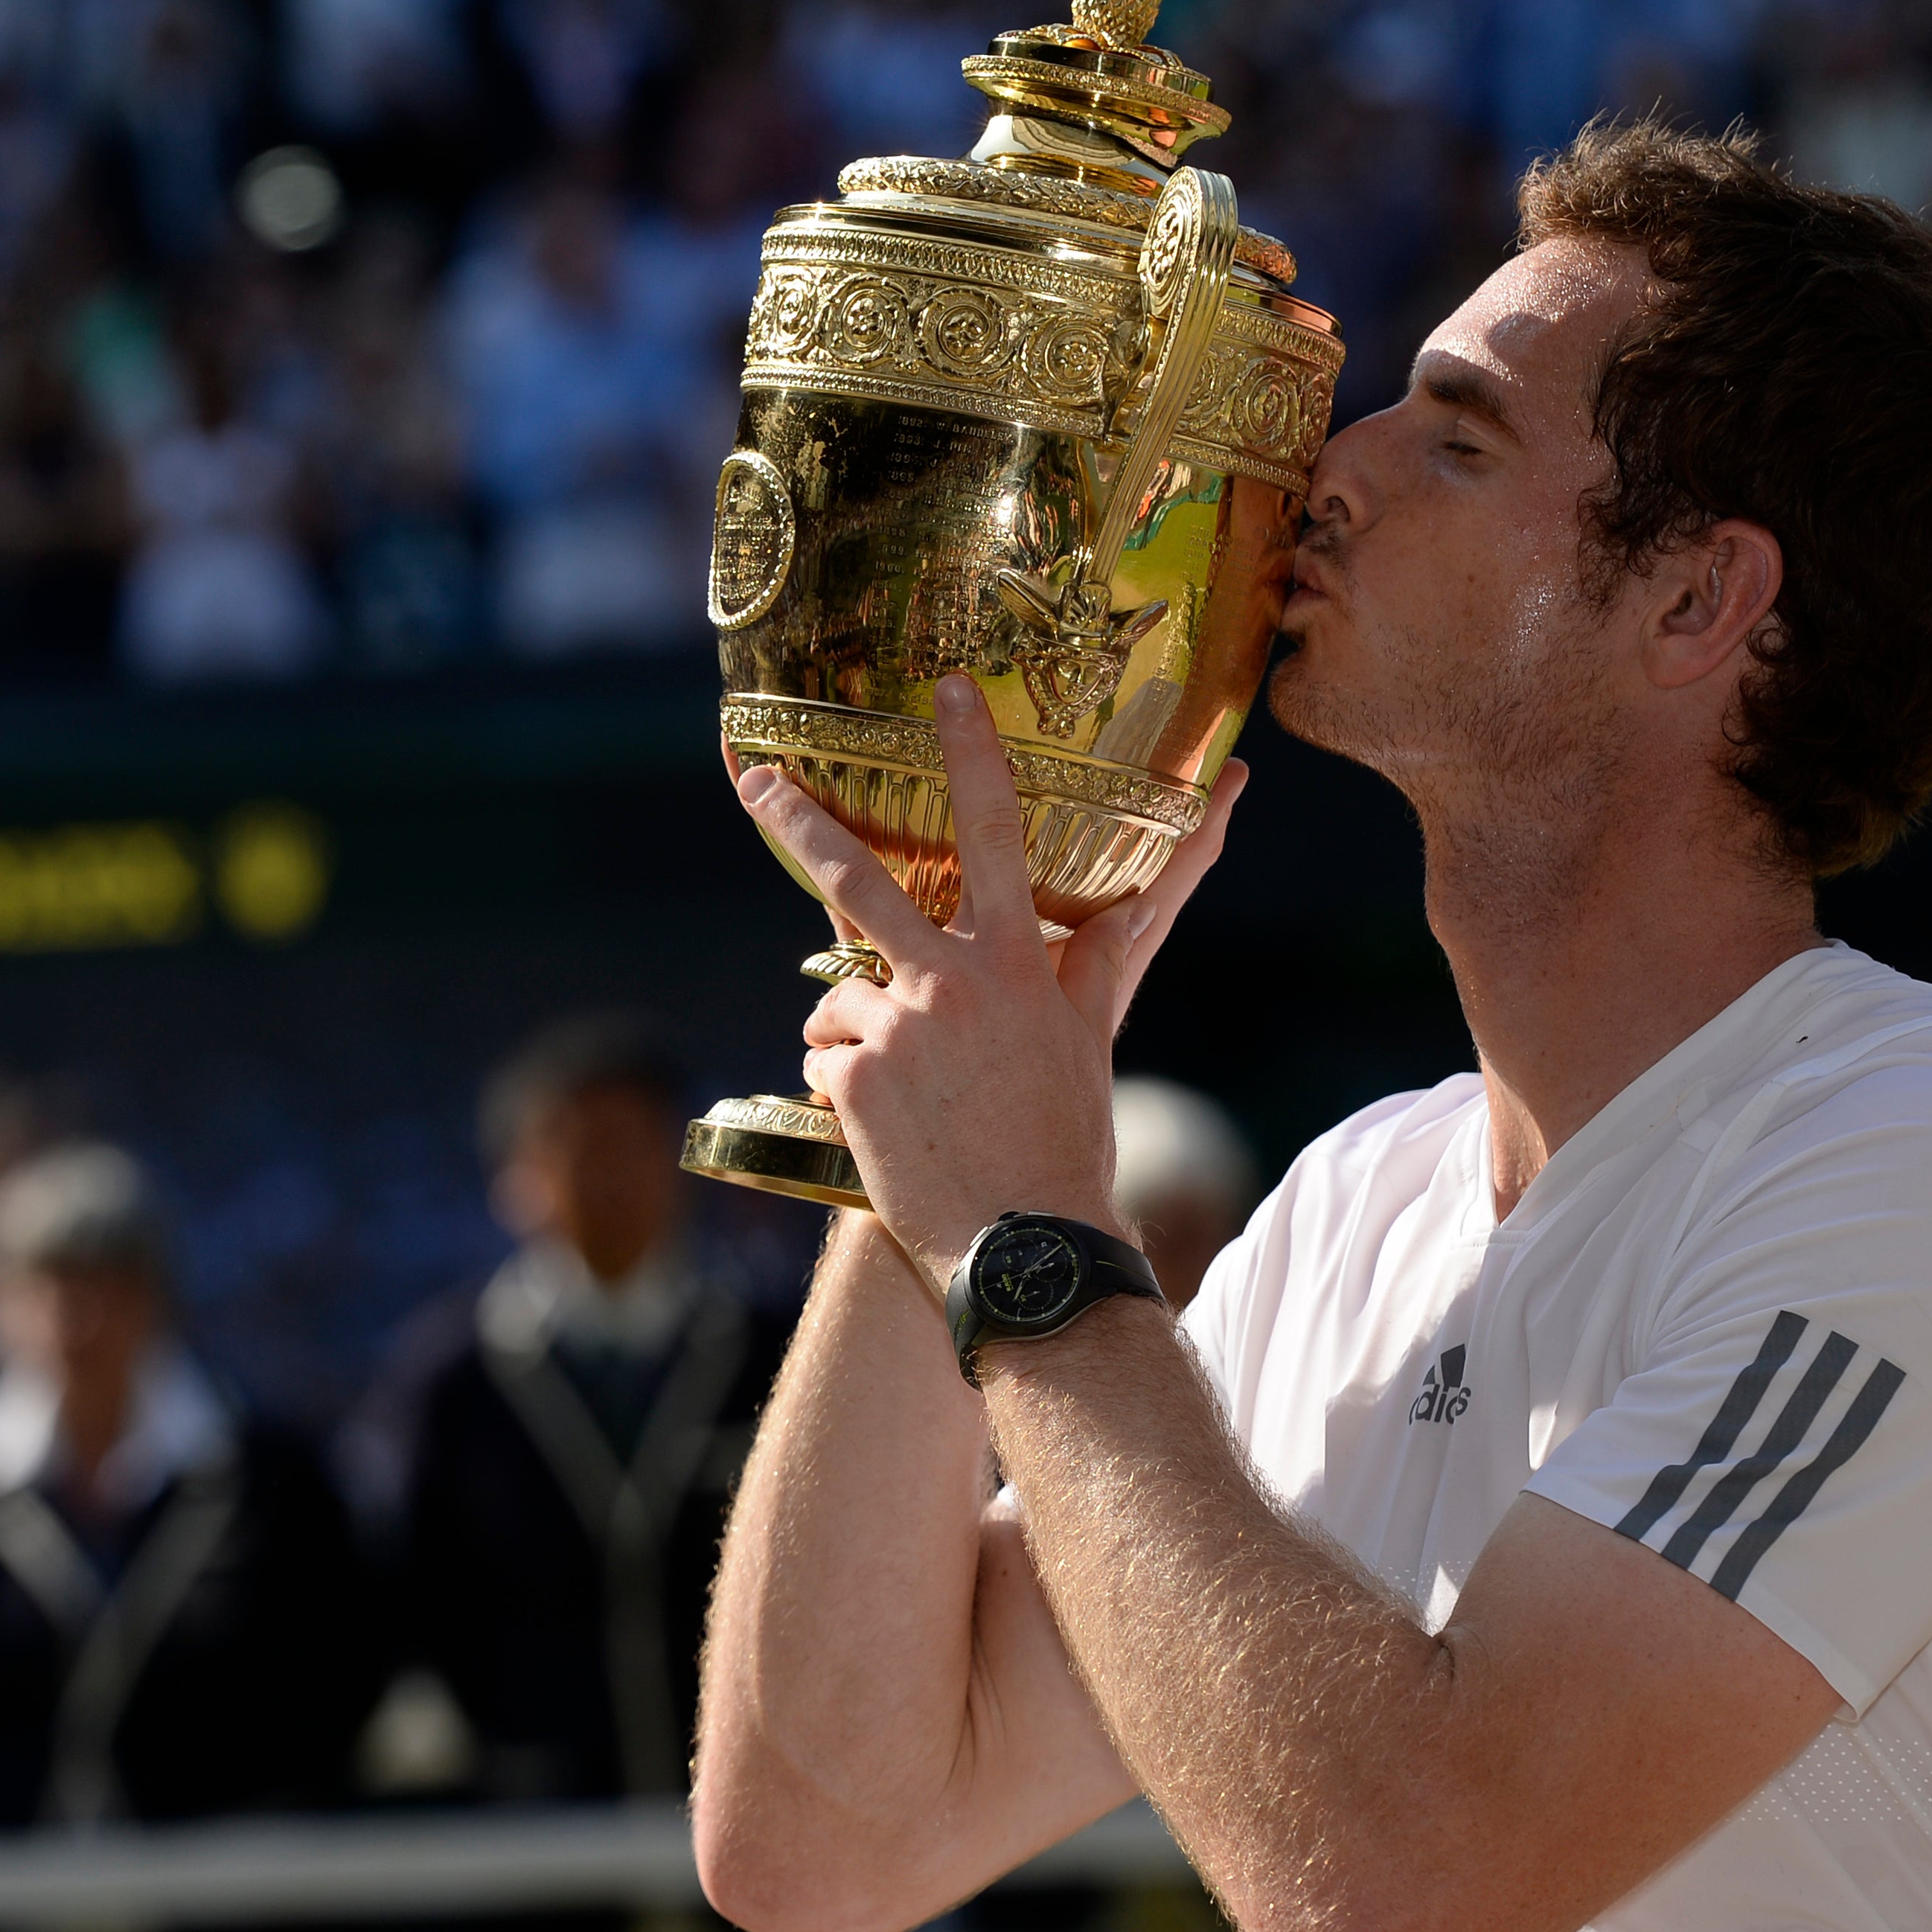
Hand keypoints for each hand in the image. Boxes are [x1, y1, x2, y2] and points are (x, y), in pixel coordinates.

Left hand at [735, 675, 1249, 1280]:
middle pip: (858, 880)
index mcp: (1018, 960)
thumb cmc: (1066, 1135)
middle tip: (755, 782)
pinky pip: (825, 1057)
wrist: (1025, 1242)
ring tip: (911, 1091)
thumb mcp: (1092, 1032)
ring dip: (857, 1030)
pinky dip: (845, 1086)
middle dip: (800, 823)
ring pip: (839, 991)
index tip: (949, 689)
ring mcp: (897, 1029)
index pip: (999, 832)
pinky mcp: (853, 1081)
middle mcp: (952, 981)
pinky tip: (890, 1126)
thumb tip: (1176, 875)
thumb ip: (1106, 949)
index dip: (973, 754)